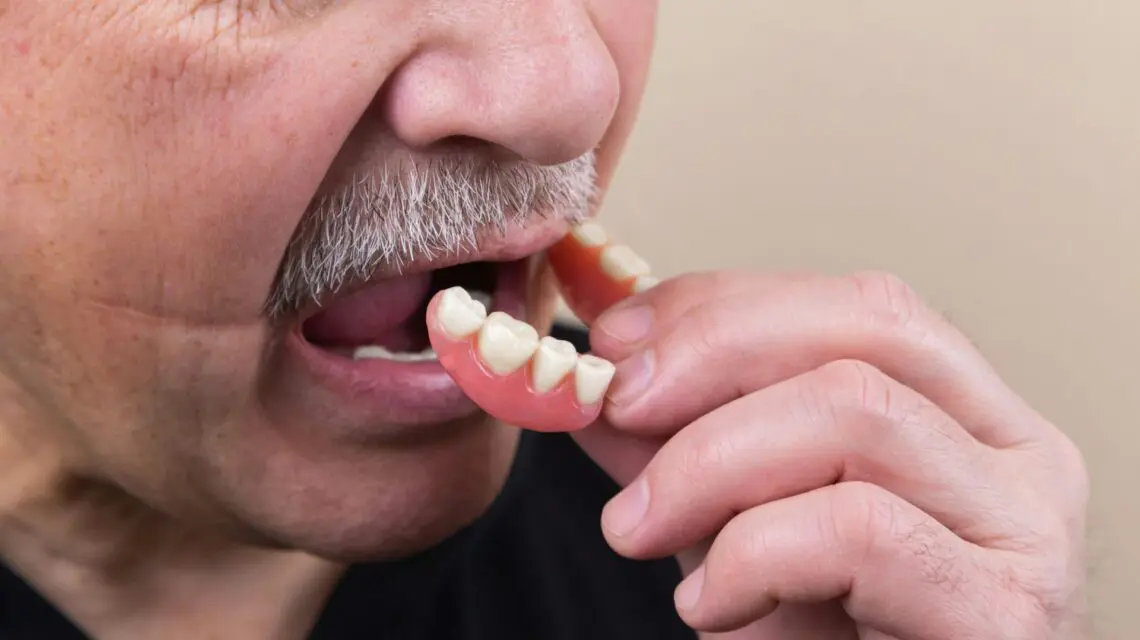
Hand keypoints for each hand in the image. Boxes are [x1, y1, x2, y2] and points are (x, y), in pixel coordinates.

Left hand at [571, 269, 1088, 638]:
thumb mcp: (741, 524)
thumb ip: (683, 448)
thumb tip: (595, 376)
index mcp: (964, 415)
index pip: (853, 306)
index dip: (722, 304)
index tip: (615, 339)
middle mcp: (1014, 454)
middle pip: (867, 327)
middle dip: (713, 351)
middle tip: (616, 403)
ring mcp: (1024, 529)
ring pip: (857, 412)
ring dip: (709, 461)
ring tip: (636, 528)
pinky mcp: (1004, 613)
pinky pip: (859, 530)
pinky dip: (751, 554)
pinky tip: (707, 604)